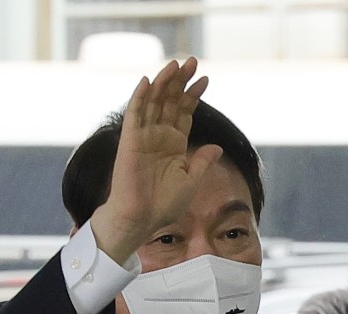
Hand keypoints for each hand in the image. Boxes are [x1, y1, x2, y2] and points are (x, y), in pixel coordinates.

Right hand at [91, 57, 218, 264]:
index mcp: (173, 144)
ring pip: (153, 102)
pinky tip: (148, 81)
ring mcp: (143, 137)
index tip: (205, 79)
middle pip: (169, 101)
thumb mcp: (191, 181)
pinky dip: (139, 97)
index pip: (183, 112)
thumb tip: (217, 147)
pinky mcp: (129, 141)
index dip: (193, 95)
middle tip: (191, 61)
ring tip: (175, 64)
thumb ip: (202, 162)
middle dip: (180, 81)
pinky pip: (134, 115)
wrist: (141, 219)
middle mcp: (158, 137)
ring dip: (163, 82)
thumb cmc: (163, 206)